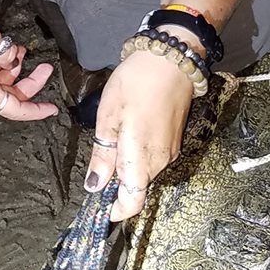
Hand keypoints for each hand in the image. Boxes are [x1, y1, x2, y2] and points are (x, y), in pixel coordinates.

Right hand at [0, 0, 56, 120]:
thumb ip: (5, 49)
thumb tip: (9, 56)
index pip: (14, 109)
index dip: (36, 110)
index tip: (53, 108)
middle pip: (5, 95)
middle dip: (27, 81)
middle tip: (43, 65)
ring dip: (9, 68)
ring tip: (17, 47)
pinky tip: (0, 47)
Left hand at [83, 48, 196, 221]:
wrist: (171, 59)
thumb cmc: (136, 83)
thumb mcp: (108, 117)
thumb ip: (103, 155)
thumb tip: (95, 185)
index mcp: (141, 159)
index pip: (132, 202)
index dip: (115, 210)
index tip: (99, 206)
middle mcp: (160, 161)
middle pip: (136, 187)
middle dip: (116, 183)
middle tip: (98, 161)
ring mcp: (170, 151)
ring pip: (143, 171)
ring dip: (126, 166)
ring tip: (112, 138)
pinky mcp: (174, 140)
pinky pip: (152, 157)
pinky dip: (137, 154)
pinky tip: (128, 131)